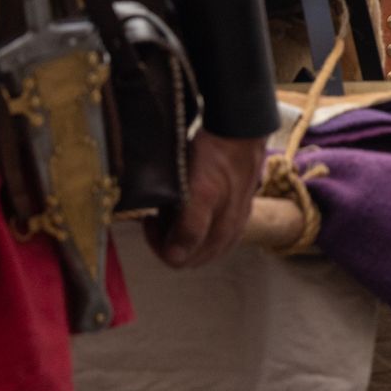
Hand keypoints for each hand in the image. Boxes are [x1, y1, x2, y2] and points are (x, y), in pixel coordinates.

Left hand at [149, 132, 261, 267]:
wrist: (241, 132)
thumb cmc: (216, 158)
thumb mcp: (199, 192)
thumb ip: (190, 227)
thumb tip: (176, 257)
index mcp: (217, 233)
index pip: (178, 259)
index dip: (157, 243)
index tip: (150, 219)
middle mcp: (228, 233)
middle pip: (190, 256)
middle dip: (168, 239)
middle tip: (158, 215)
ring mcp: (236, 223)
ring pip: (201, 246)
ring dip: (182, 233)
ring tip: (173, 209)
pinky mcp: (240, 211)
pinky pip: (215, 234)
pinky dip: (198, 227)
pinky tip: (192, 207)